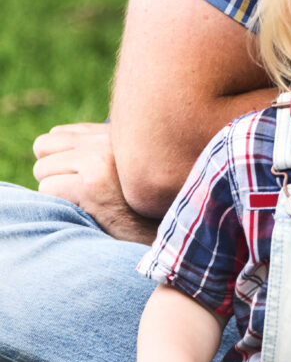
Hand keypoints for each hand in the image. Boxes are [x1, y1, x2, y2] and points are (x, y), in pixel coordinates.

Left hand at [32, 122, 157, 242]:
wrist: (176, 229)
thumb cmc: (149, 207)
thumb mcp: (131, 168)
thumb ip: (102, 151)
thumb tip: (56, 148)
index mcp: (115, 132)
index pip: (58, 135)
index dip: (62, 160)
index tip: (81, 178)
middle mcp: (108, 139)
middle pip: (43, 147)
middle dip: (53, 172)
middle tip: (78, 191)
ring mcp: (98, 160)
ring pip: (43, 170)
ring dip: (56, 190)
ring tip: (87, 202)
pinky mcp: (91, 185)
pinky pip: (48, 189)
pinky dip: (60, 205)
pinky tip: (88, 211)